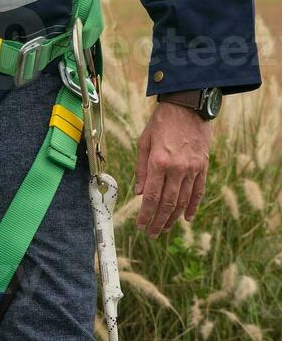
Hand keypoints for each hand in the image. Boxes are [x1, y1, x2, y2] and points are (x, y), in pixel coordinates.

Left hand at [134, 100, 212, 236]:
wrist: (187, 108)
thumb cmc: (160, 123)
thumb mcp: (143, 141)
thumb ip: (141, 168)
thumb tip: (138, 193)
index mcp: (158, 162)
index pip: (150, 196)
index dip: (146, 214)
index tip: (141, 226)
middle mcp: (176, 168)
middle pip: (167, 203)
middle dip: (158, 221)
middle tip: (152, 234)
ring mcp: (191, 169)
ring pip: (182, 200)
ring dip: (173, 217)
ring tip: (165, 228)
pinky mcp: (202, 167)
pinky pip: (198, 191)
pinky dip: (192, 206)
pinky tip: (186, 218)